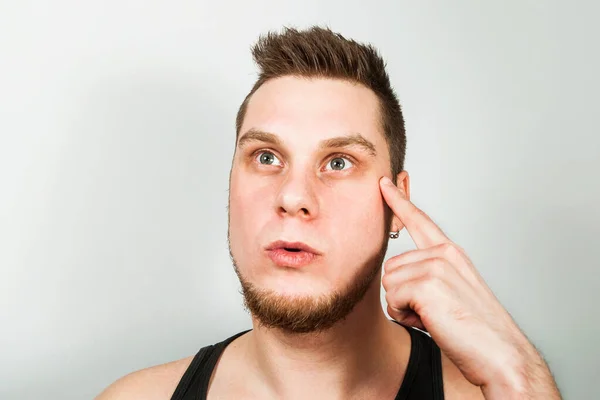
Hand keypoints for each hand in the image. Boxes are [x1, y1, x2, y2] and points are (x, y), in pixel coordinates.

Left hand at [379, 176, 559, 398]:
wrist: (501, 354)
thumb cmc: (476, 330)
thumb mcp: (451, 291)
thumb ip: (428, 275)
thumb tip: (397, 276)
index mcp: (451, 253)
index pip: (420, 221)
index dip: (399, 201)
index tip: (384, 183)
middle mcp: (443, 254)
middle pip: (391, 267)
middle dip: (402, 295)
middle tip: (433, 311)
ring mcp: (436, 266)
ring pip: (389, 283)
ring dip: (404, 307)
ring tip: (434, 317)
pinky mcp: (427, 283)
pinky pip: (392, 299)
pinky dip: (405, 317)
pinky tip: (431, 322)